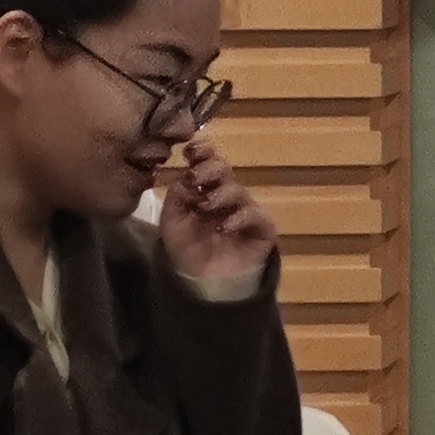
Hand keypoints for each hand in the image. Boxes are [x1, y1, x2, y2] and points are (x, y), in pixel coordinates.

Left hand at [158, 133, 279, 284]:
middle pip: (224, 170)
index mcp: (204, 189)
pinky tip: (223, 228)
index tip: (190, 149)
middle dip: (210, 168)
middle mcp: (226, 195)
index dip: (202, 152)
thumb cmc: (188, 251)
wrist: (204, 285)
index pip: (206, 163)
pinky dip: (238, 218)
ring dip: (221, 194)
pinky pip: (254, 215)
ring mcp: (245, 210)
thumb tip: (183, 176)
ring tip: (206, 207)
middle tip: (196, 177)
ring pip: (238, 190)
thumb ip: (176, 199)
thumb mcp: (172, 223)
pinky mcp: (262, 229)